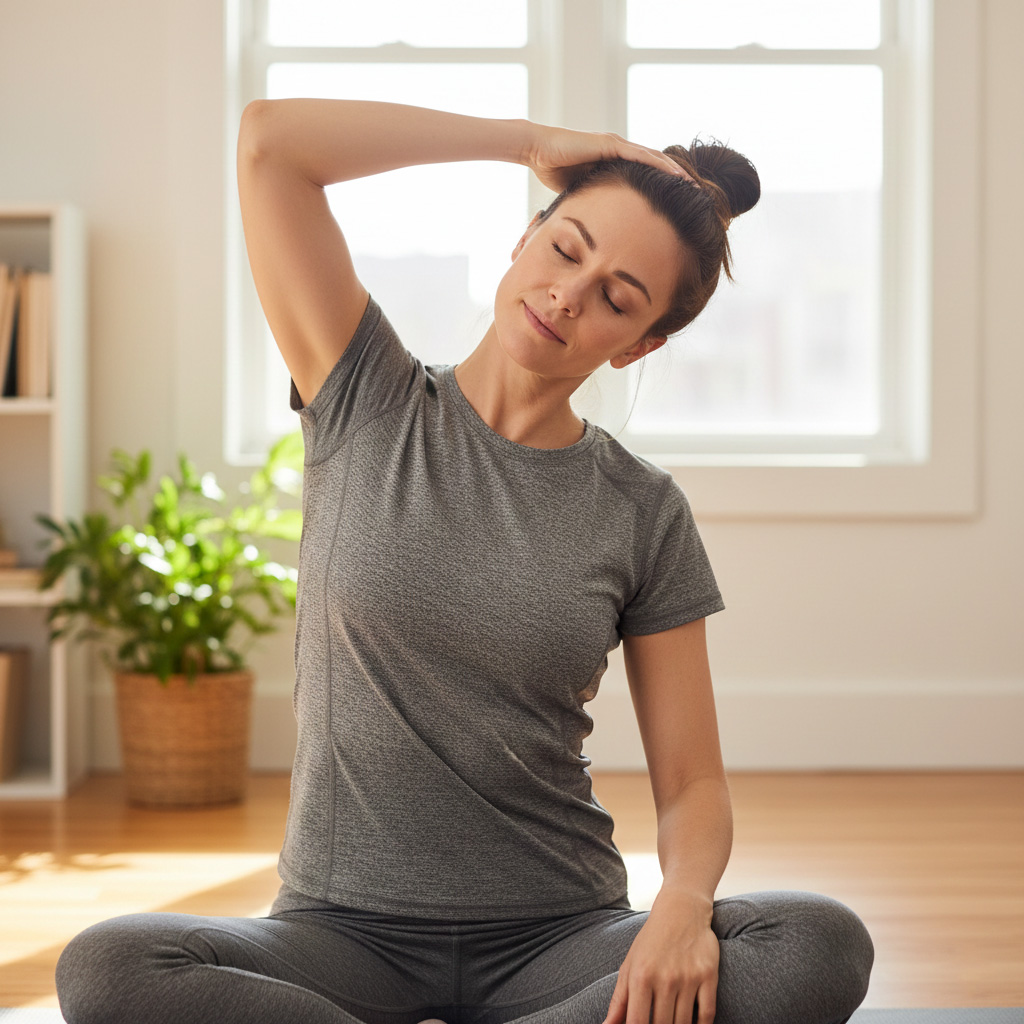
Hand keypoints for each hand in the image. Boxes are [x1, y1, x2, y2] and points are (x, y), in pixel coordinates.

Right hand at [520, 123, 692, 193]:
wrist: (538, 151)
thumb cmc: (554, 170)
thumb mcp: (582, 191)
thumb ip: (596, 199)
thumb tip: (602, 224)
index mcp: (616, 162)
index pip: (648, 175)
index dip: (667, 187)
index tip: (683, 203)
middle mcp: (621, 150)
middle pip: (658, 165)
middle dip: (679, 180)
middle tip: (699, 197)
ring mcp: (618, 145)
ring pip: (656, 159)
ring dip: (677, 173)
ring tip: (696, 188)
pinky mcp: (612, 144)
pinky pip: (642, 156)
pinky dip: (660, 166)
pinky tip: (677, 176)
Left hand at [601, 890, 719, 1023]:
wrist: (681, 910)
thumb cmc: (651, 942)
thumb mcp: (630, 965)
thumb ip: (619, 1000)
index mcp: (640, 976)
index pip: (637, 1023)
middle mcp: (664, 978)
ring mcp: (688, 977)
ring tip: (672, 1023)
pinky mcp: (708, 976)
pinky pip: (707, 1014)